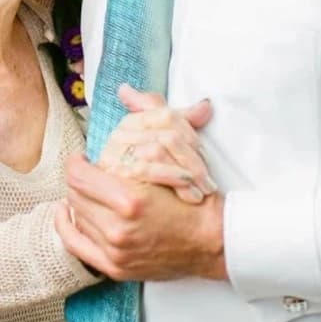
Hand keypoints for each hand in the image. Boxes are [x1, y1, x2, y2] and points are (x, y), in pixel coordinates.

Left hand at [55, 153, 226, 282]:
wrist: (213, 242)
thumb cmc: (195, 204)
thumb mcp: (168, 169)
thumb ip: (136, 154)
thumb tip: (113, 127)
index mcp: (130, 200)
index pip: (79, 176)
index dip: (77, 163)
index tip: (82, 158)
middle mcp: (118, 229)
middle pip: (75, 195)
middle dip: (79, 180)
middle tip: (88, 173)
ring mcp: (115, 251)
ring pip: (76, 216)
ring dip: (79, 201)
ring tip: (89, 192)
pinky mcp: (116, 267)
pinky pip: (76, 245)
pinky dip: (67, 227)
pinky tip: (68, 214)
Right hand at [100, 84, 215, 204]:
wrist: (138, 215)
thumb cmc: (157, 185)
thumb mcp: (169, 150)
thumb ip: (184, 122)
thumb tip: (206, 106)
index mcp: (130, 123)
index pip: (167, 116)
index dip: (192, 135)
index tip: (205, 156)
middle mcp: (118, 135)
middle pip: (167, 135)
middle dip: (193, 160)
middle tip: (208, 181)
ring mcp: (112, 155)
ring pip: (159, 150)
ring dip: (187, 172)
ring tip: (202, 190)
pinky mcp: (114, 175)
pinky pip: (146, 169)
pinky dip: (172, 178)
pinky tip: (188, 193)